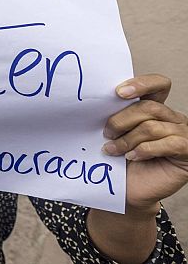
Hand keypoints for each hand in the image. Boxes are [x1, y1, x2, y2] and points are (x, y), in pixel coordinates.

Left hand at [102, 74, 187, 214]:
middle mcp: (172, 119)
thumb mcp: (116, 134)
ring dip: (127, 139)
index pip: (158, 85)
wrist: (128, 191)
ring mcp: (182, 134)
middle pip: (149, 107)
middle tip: (106, 133)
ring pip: (153, 126)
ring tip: (113, 150)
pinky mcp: (186, 152)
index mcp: (156, 109)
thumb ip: (116, 117)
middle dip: (122, 120)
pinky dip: (144, 150)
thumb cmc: (121, 162)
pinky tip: (132, 157)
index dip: (141, 84)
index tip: (118, 92)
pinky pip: (168, 144)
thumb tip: (97, 103)